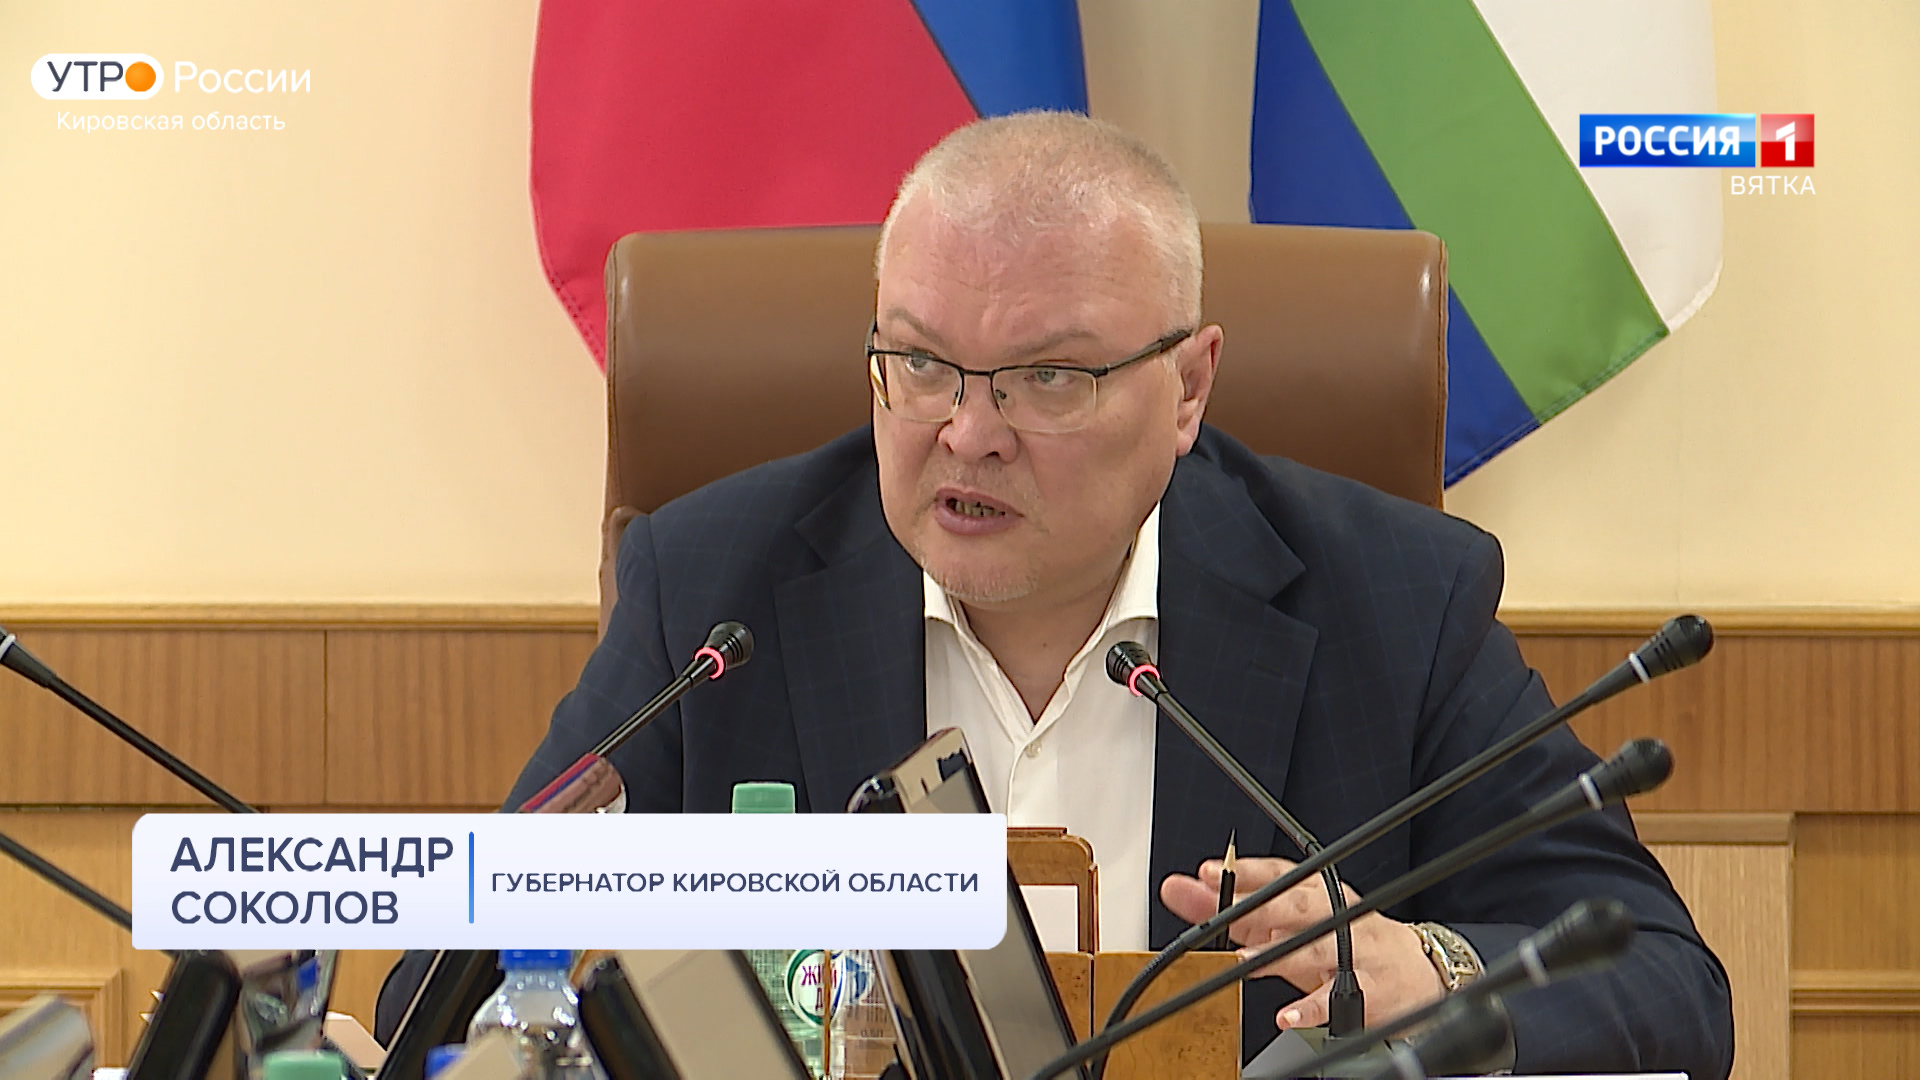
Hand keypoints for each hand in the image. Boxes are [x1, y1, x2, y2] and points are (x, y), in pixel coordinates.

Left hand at [1160, 856, 1443, 1030]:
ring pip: (1315, 948)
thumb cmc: (1343, 940)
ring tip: (1243, 960)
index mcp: (1315, 892)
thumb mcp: (1287, 922)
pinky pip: (1337, 999)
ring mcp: (1354, 950)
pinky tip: (1286, 1015)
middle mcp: (1336, 913)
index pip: (1279, 873)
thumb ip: (1233, 909)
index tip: (1209, 871)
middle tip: (1222, 909)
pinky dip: (1311, 1008)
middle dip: (1259, 904)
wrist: (1414, 972)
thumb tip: (1181, 891)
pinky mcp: (1368, 990)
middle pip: (1297, 905)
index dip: (1244, 871)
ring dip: (1278, 955)